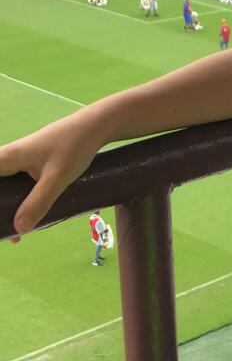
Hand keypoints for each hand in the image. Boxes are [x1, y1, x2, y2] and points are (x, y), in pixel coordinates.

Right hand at [0, 112, 104, 237]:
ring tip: (16, 234)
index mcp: (7, 158)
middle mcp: (8, 158)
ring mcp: (19, 160)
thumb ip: (38, 203)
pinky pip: (17, 184)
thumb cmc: (73, 148)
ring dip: (8, 207)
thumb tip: (19, 229)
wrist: (93, 127)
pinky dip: (19, 200)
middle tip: (5, 232)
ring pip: (6, 186)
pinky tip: (28, 217)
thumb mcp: (57, 179)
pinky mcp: (31, 163)